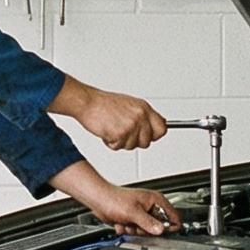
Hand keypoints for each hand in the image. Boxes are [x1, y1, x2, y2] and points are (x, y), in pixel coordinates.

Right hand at [51, 76, 169, 150]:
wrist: (88, 102)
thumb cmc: (104, 104)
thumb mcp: (130, 104)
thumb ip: (144, 116)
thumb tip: (158, 125)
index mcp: (144, 108)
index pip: (162, 129)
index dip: (154, 136)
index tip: (147, 136)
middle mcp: (140, 116)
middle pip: (146, 142)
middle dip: (134, 141)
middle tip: (122, 132)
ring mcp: (131, 125)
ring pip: (132, 146)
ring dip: (121, 142)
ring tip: (113, 128)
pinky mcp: (120, 133)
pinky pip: (118, 147)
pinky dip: (110, 143)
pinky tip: (107, 131)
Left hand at [53, 162, 181, 235]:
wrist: (99, 200)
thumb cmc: (113, 199)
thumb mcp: (133, 213)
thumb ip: (148, 223)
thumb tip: (161, 230)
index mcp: (156, 201)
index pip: (174, 217)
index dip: (169, 227)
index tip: (160, 231)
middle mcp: (151, 207)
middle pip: (159, 228)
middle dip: (145, 230)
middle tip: (136, 224)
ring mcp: (143, 214)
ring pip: (146, 232)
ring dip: (134, 230)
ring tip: (126, 221)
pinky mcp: (134, 220)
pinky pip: (136, 232)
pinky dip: (128, 229)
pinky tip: (122, 222)